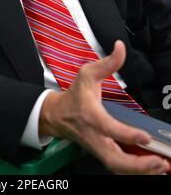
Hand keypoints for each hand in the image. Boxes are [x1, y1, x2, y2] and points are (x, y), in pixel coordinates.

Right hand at [39, 40, 169, 173]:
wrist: (57, 115)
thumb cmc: (74, 95)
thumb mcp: (87, 73)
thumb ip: (108, 62)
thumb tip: (120, 46)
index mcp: (90, 115)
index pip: (108, 128)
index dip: (126, 134)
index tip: (145, 137)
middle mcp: (94, 136)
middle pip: (113, 159)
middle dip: (136, 165)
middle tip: (158, 163)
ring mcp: (97, 148)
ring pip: (116, 167)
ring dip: (139, 171)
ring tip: (160, 168)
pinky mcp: (101, 154)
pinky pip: (118, 167)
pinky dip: (135, 171)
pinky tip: (152, 168)